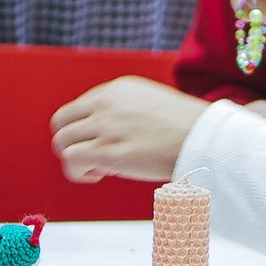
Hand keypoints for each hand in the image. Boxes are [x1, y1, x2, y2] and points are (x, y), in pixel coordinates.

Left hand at [51, 77, 210, 182]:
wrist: (203, 138)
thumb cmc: (187, 129)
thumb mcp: (152, 105)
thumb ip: (127, 113)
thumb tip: (112, 138)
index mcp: (118, 88)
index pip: (80, 107)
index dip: (85, 129)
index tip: (102, 143)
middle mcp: (106, 103)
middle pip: (62, 122)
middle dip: (72, 142)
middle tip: (93, 157)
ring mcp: (105, 127)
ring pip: (62, 142)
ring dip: (74, 159)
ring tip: (98, 169)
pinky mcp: (107, 151)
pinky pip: (71, 161)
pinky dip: (77, 173)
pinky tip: (98, 176)